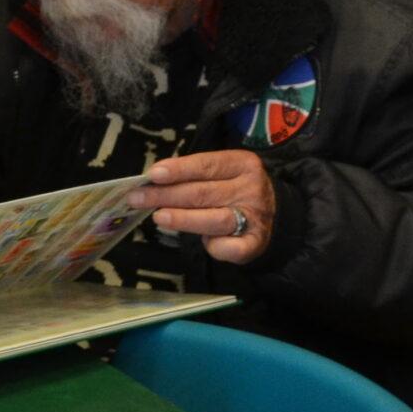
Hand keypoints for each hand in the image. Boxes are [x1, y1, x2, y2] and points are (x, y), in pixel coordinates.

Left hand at [127, 150, 277, 263]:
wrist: (274, 215)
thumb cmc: (234, 191)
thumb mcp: (220, 174)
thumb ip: (193, 176)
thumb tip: (153, 181)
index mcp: (242, 164)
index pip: (206, 165)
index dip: (178, 170)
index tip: (153, 174)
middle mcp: (251, 188)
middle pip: (203, 193)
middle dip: (167, 196)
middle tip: (138, 199)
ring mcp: (254, 217)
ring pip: (214, 219)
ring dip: (183, 219)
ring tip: (159, 217)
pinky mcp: (255, 243)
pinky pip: (228, 247)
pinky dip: (213, 246)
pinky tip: (204, 242)